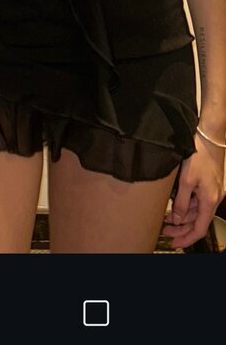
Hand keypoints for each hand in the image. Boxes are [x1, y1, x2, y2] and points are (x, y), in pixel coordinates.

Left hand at [162, 133, 224, 249]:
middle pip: (198, 221)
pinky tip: (176, 205)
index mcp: (210, 201)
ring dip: (183, 217)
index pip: (199, 229)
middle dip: (181, 228)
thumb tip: (177, 219)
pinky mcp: (209, 183)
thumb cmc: (199, 155)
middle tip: (165, 232)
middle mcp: (214, 198)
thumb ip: (181, 202)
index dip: (187, 238)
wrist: (210, 136)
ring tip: (167, 220)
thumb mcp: (186, 180)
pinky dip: (188, 206)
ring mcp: (213, 191)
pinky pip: (199, 201)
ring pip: (198, 211)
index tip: (175, 243)